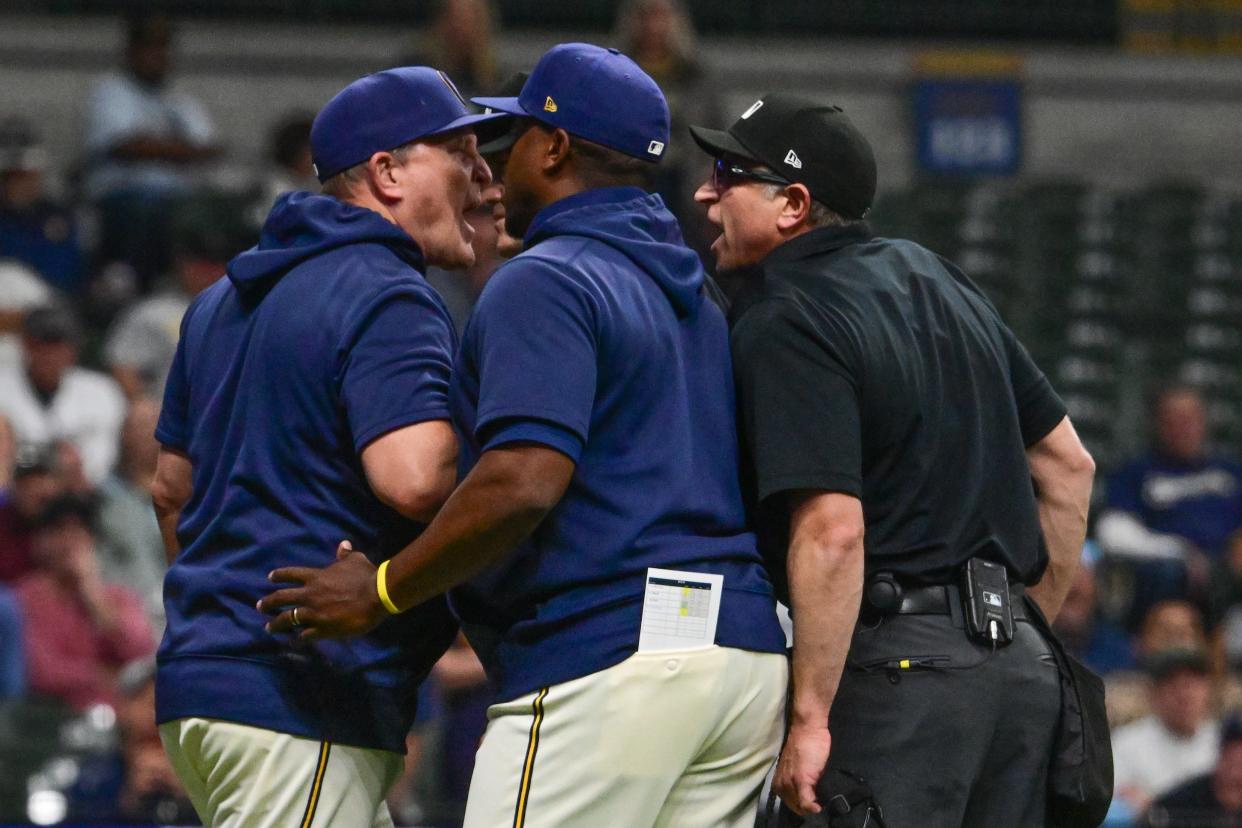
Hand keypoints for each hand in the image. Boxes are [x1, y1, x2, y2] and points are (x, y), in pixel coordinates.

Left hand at [257, 541, 388, 639]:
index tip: (270, 578)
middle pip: (282, 598)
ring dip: (276, 624)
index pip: (291, 574)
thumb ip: (346, 555)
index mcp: (316, 577)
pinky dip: (297, 639)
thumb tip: (343, 544)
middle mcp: (310, 594)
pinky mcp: (323, 628)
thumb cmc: (366, 576)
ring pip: (287, 619)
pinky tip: (293, 641)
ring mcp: (314, 613)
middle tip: (260, 606)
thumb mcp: (356, 560)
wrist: (376, 596)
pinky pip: (304, 635)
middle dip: (268, 602)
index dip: (279, 576)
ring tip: (269, 628)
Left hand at [773, 723, 831, 816]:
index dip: (803, 807)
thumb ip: (802, 784)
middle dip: (807, 809)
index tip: (814, 805)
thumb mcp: (800, 768)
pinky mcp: (800, 781)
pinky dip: (813, 807)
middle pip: (796, 808)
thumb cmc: (806, 745)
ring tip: (822, 802)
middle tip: (820, 804)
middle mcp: (781, 785)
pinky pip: (806, 803)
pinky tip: (819, 807)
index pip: (791, 805)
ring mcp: (789, 784)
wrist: (808, 729)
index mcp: (779, 783)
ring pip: (801, 808)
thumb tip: (812, 800)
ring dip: (811, 808)